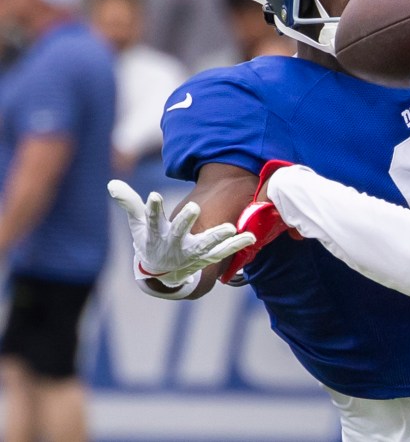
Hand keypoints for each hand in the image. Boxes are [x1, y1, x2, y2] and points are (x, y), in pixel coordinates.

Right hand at [108, 180, 255, 287]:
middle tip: (193, 208)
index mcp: (156, 235)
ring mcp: (191, 252)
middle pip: (179, 232)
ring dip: (217, 236)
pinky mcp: (206, 257)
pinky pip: (223, 252)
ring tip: (230, 228)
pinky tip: (250, 237)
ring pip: (205, 245)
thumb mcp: (138, 224)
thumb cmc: (151, 241)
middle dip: (185, 221)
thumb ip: (130, 203)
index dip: (152, 209)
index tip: (154, 196)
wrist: (162, 272)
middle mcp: (174, 244)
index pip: (152, 220)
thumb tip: (112, 184)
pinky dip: (236, 246)